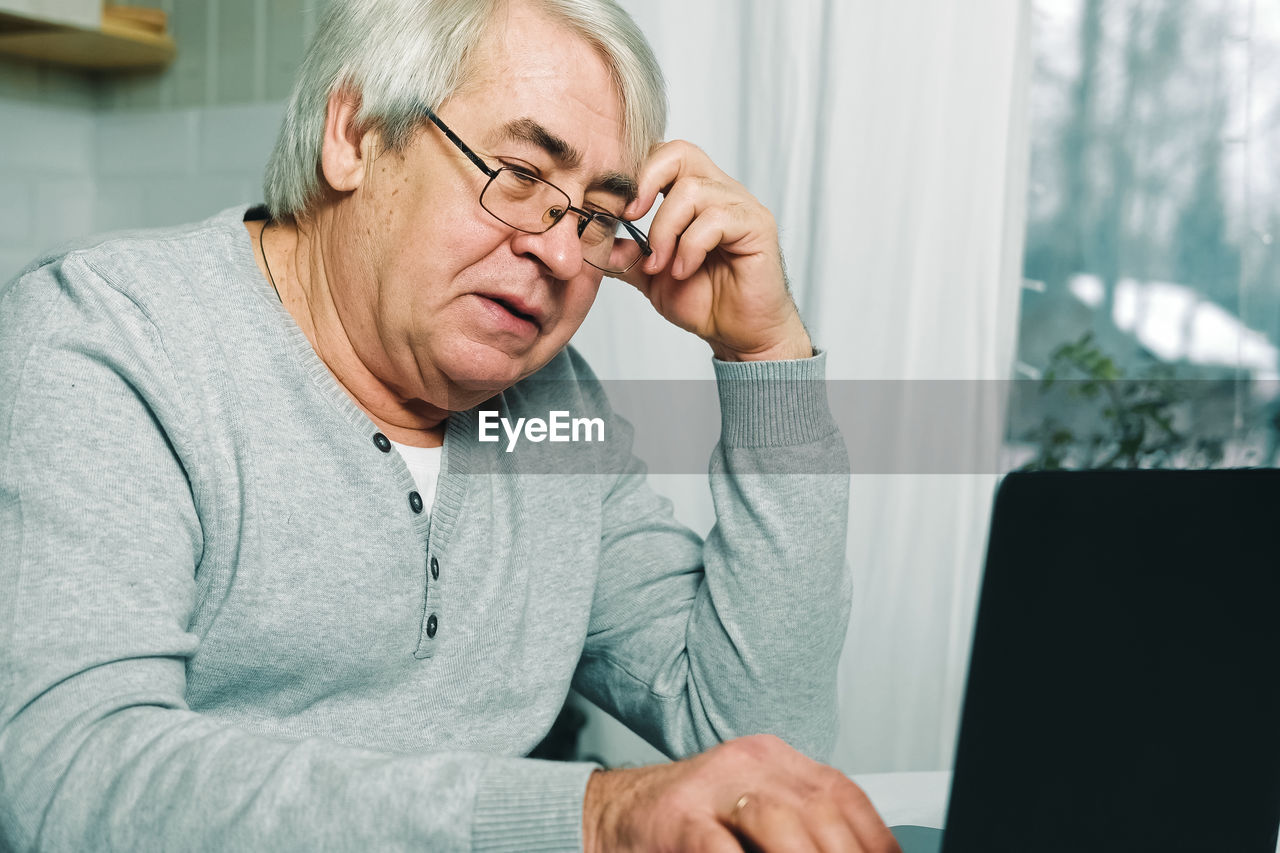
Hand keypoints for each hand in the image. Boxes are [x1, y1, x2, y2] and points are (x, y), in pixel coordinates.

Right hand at [582, 734, 900, 852]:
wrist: (611, 815)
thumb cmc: (689, 824)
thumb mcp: (752, 815)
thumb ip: (800, 830)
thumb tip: (861, 850)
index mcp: (774, 760)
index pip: (843, 794)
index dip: (874, 839)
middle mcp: (748, 763)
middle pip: (819, 809)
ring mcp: (712, 786)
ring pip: (778, 821)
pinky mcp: (678, 818)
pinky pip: (720, 848)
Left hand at [616, 141, 812, 361]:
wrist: (738, 332)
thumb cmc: (704, 299)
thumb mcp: (650, 275)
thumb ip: (625, 253)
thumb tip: (590, 239)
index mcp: (694, 194)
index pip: (663, 156)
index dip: (636, 174)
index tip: (618, 211)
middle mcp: (719, 191)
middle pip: (680, 153)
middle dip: (646, 182)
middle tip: (630, 219)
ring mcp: (740, 205)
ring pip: (692, 190)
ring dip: (666, 230)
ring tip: (661, 265)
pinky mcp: (757, 225)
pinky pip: (717, 219)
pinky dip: (691, 246)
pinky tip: (684, 270)